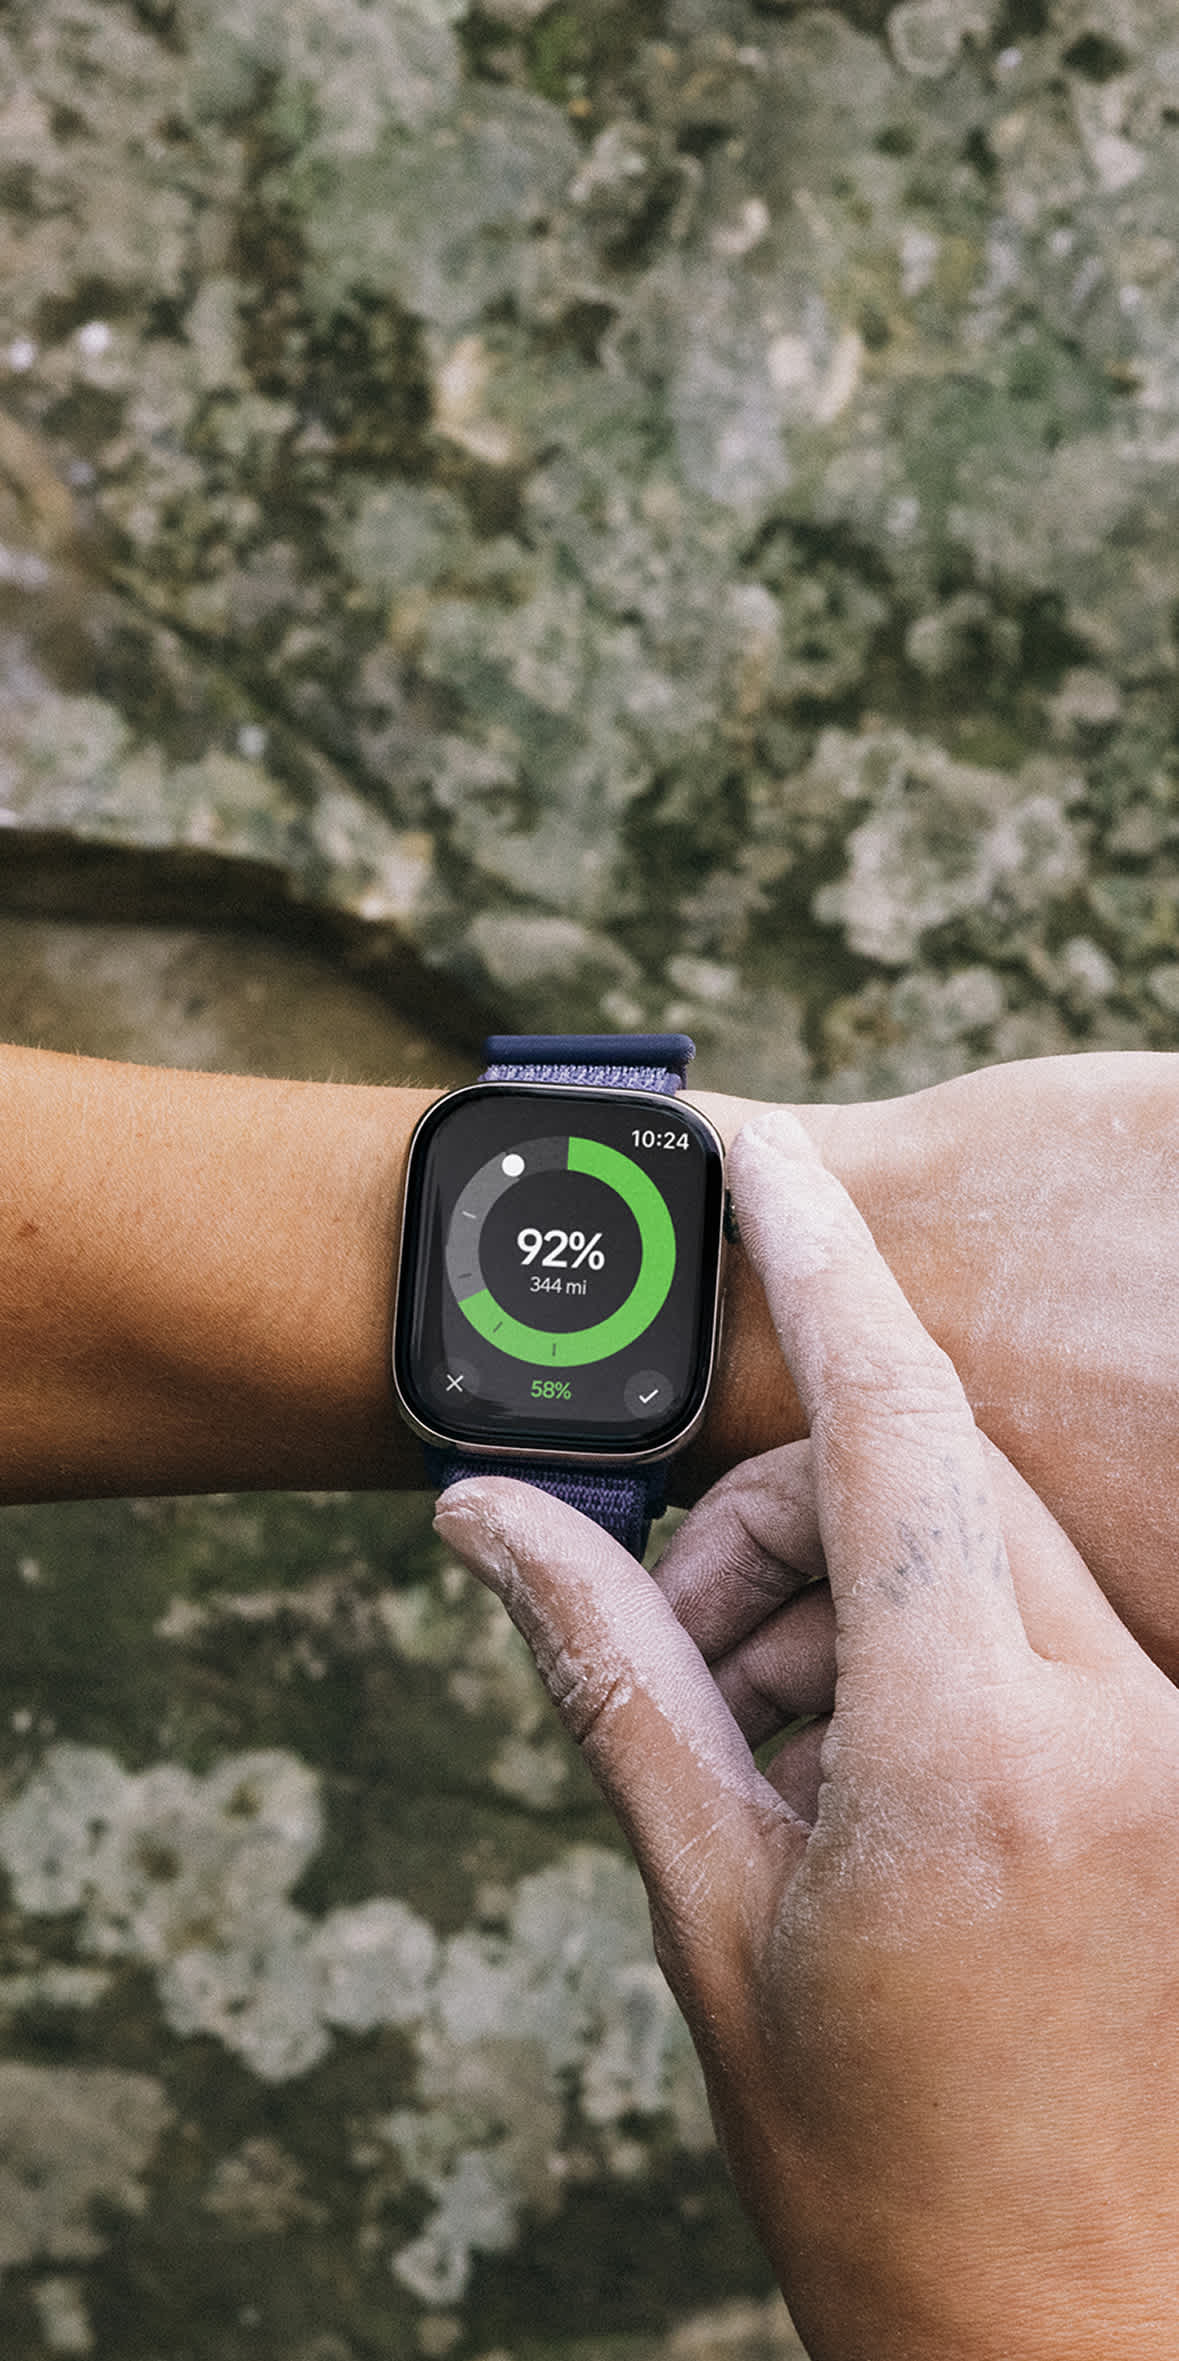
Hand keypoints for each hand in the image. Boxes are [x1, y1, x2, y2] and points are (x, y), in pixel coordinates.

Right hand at [436, 1110, 1178, 2360]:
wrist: (1056, 2343)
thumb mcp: (707, 1904)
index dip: (814, 1262)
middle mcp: (1121, 1727)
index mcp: (979, 1751)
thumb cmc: (870, 2159)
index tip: (750, 1151)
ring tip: (793, 1759)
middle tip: (700, 1650)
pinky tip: (890, 1777)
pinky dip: (958, 1656)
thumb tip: (485, 1521)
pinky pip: (1068, 1635)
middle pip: (929, 1489)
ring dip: (870, 1603)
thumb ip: (613, 1672)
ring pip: (997, 1557)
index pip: (893, 1425)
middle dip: (787, 1524)